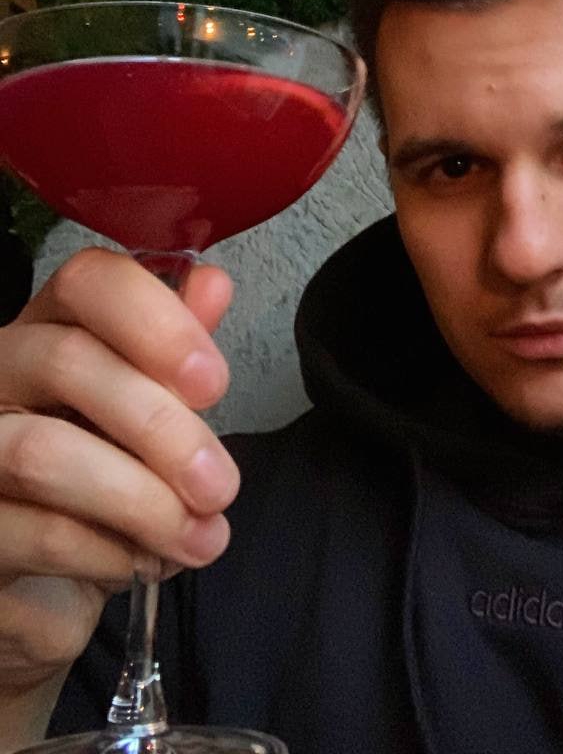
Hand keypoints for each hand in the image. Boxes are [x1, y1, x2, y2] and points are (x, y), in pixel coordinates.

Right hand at [0, 249, 237, 740]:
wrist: (41, 584)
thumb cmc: (98, 478)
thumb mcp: (145, 412)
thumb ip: (174, 352)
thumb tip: (213, 285)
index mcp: (47, 330)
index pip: (87, 281)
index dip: (155, 320)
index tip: (213, 382)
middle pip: (66, 359)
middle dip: (162, 428)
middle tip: (220, 486)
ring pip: (43, 454)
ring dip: (144, 503)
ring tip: (201, 539)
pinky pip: (39, 534)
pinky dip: (110, 554)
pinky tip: (143, 563)